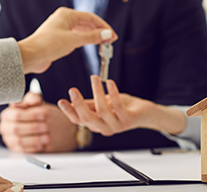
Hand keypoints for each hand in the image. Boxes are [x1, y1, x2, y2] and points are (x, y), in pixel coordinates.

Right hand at [0, 92, 76, 152]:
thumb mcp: (33, 102)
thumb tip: (35, 99)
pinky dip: (33, 148)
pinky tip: (42, 145)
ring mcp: (9, 139)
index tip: (44, 114)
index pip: (16, 115)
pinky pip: (22, 150)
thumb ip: (33, 98)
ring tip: (47, 137)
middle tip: (46, 127)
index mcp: (7, 114)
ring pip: (18, 141)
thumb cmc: (33, 110)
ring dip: (34, 139)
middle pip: (16, 129)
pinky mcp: (15, 148)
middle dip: (33, 128)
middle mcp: (5, 127)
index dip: (31, 115)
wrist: (34, 123)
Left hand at [17, 7, 116, 73]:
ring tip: (103, 45)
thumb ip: (93, 36)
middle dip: (100, 32)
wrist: (30, 56)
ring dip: (94, 37)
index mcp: (67, 14)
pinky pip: (77, 37)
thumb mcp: (74, 40)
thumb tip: (108, 34)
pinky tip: (92, 45)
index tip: (113, 36)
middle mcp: (64, 19)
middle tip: (110, 42)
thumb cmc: (47, 45)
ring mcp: (62, 29)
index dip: (104, 27)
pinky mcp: (60, 38)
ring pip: (83, 30)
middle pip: (88, 23)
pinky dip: (86, 40)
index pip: (91, 18)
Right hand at [58, 75, 185, 135]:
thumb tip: (75, 100)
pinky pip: (118, 106)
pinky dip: (113, 93)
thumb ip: (91, 104)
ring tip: (94, 78)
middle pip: (88, 119)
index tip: (61, 101)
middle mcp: (106, 127)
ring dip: (97, 93)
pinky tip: (109, 82)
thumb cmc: (125, 107)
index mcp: (97, 124)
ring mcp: (117, 124)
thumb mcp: (105, 104)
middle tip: (72, 90)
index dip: (70, 112)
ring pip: (102, 110)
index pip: (80, 120)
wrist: (146, 113)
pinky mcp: (128, 119)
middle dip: (78, 104)